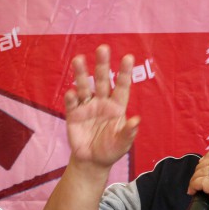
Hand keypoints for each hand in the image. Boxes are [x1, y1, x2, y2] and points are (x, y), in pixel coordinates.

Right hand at [64, 44, 140, 170]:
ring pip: (84, 86)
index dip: (124, 73)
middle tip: (103, 48)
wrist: (92, 161)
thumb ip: (128, 132)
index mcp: (117, 106)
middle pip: (102, 80)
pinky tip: (72, 93)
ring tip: (78, 59)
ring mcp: (87, 107)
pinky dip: (71, 98)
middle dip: (102, 64)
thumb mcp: (122, 144)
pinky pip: (72, 104)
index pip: (121, 86)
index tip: (128, 57)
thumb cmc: (111, 150)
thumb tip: (137, 121)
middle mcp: (102, 102)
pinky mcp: (73, 115)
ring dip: (81, 73)